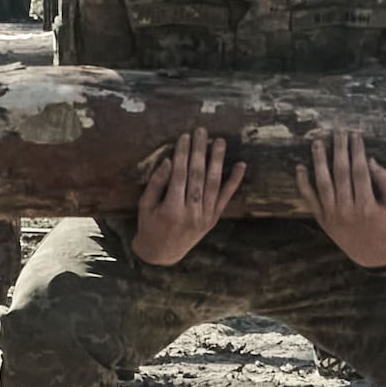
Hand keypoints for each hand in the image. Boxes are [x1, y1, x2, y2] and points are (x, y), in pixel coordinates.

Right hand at [130, 129, 234, 266]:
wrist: (162, 255)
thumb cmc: (150, 227)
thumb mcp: (145, 206)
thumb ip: (156, 183)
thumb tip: (168, 161)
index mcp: (171, 209)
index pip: (179, 175)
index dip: (182, 154)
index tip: (184, 137)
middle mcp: (191, 213)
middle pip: (197, 176)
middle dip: (199, 151)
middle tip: (201, 131)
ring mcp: (205, 217)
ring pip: (213, 184)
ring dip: (217, 160)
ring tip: (219, 141)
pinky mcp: (213, 219)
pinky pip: (226, 198)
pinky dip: (234, 181)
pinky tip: (240, 165)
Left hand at [298, 125, 385, 268]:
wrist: (372, 255)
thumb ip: (385, 181)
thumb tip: (370, 160)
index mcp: (367, 205)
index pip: (360, 170)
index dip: (357, 150)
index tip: (356, 135)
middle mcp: (347, 209)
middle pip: (341, 172)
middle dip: (340, 149)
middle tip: (338, 131)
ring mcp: (332, 215)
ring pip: (323, 182)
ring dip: (319, 160)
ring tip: (317, 142)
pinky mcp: (322, 220)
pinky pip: (310, 199)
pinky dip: (303, 183)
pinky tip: (300, 167)